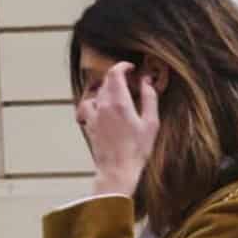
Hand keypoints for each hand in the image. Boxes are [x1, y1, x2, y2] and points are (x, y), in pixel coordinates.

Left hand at [77, 61, 159, 201]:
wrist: (117, 171)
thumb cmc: (136, 150)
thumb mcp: (151, 123)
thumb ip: (150, 98)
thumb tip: (147, 81)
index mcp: (119, 102)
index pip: (115, 72)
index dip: (123, 66)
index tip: (131, 68)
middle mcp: (103, 106)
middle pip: (105, 81)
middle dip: (117, 78)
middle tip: (129, 84)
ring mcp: (94, 116)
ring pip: (96, 93)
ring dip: (106, 90)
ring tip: (116, 96)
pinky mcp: (90, 126)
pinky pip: (87, 107)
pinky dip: (94, 103)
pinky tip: (102, 109)